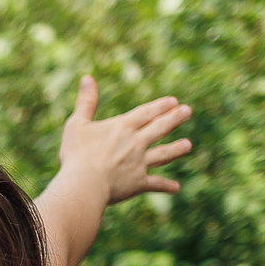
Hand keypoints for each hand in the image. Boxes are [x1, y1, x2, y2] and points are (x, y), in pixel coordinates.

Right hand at [57, 76, 192, 207]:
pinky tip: (176, 187)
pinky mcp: (137, 183)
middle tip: (187, 111)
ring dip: (176, 149)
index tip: (173, 101)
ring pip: (162, 154)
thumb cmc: (76, 155)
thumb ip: (85, 102)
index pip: (146, 113)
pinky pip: (154, 183)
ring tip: (187, 145)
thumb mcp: (77, 124)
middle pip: (159, 128)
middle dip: (174, 119)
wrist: (84, 185)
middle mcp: (136, 143)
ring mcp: (139, 163)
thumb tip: (87, 77)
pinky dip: (165, 186)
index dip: (160, 106)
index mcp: (122, 127)